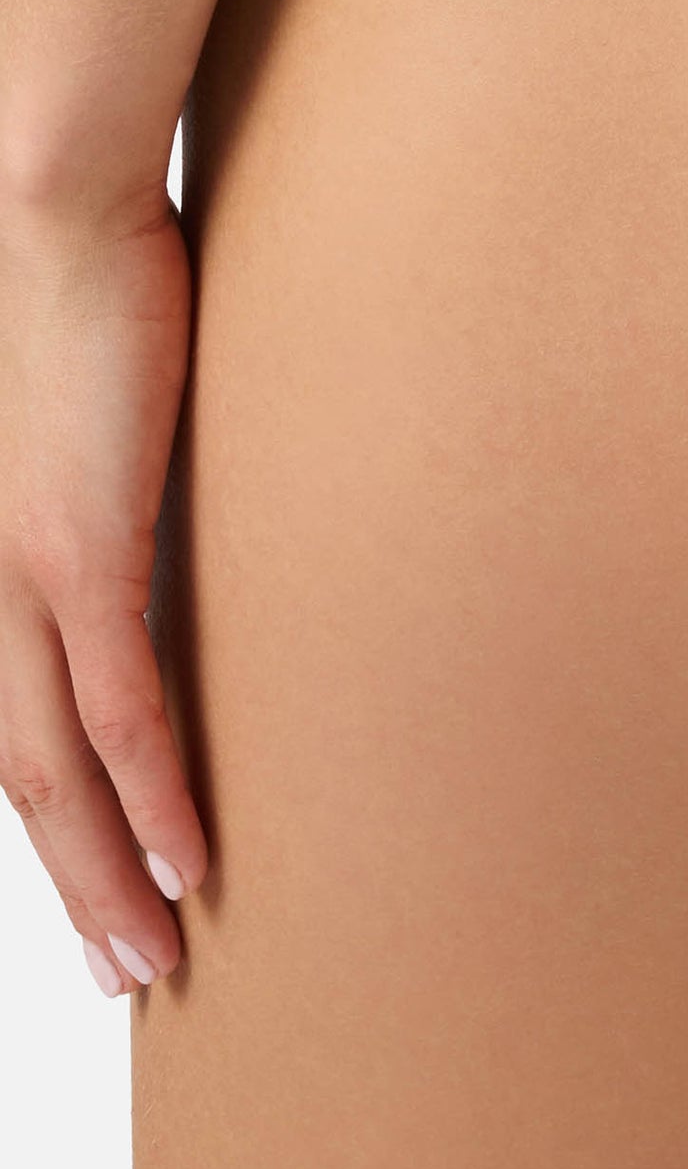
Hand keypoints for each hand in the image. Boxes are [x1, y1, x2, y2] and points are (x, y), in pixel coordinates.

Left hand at [1, 188, 204, 994]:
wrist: (33, 200)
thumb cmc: (46, 280)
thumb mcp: (51, 416)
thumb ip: (78, 485)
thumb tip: (121, 519)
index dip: (43, 823)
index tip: (91, 885)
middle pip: (14, 778)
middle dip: (71, 886)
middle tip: (125, 968)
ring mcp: (17, 573)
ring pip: (52, 771)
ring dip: (106, 875)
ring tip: (153, 953)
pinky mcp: (80, 545)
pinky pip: (119, 705)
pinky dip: (152, 793)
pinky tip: (189, 855)